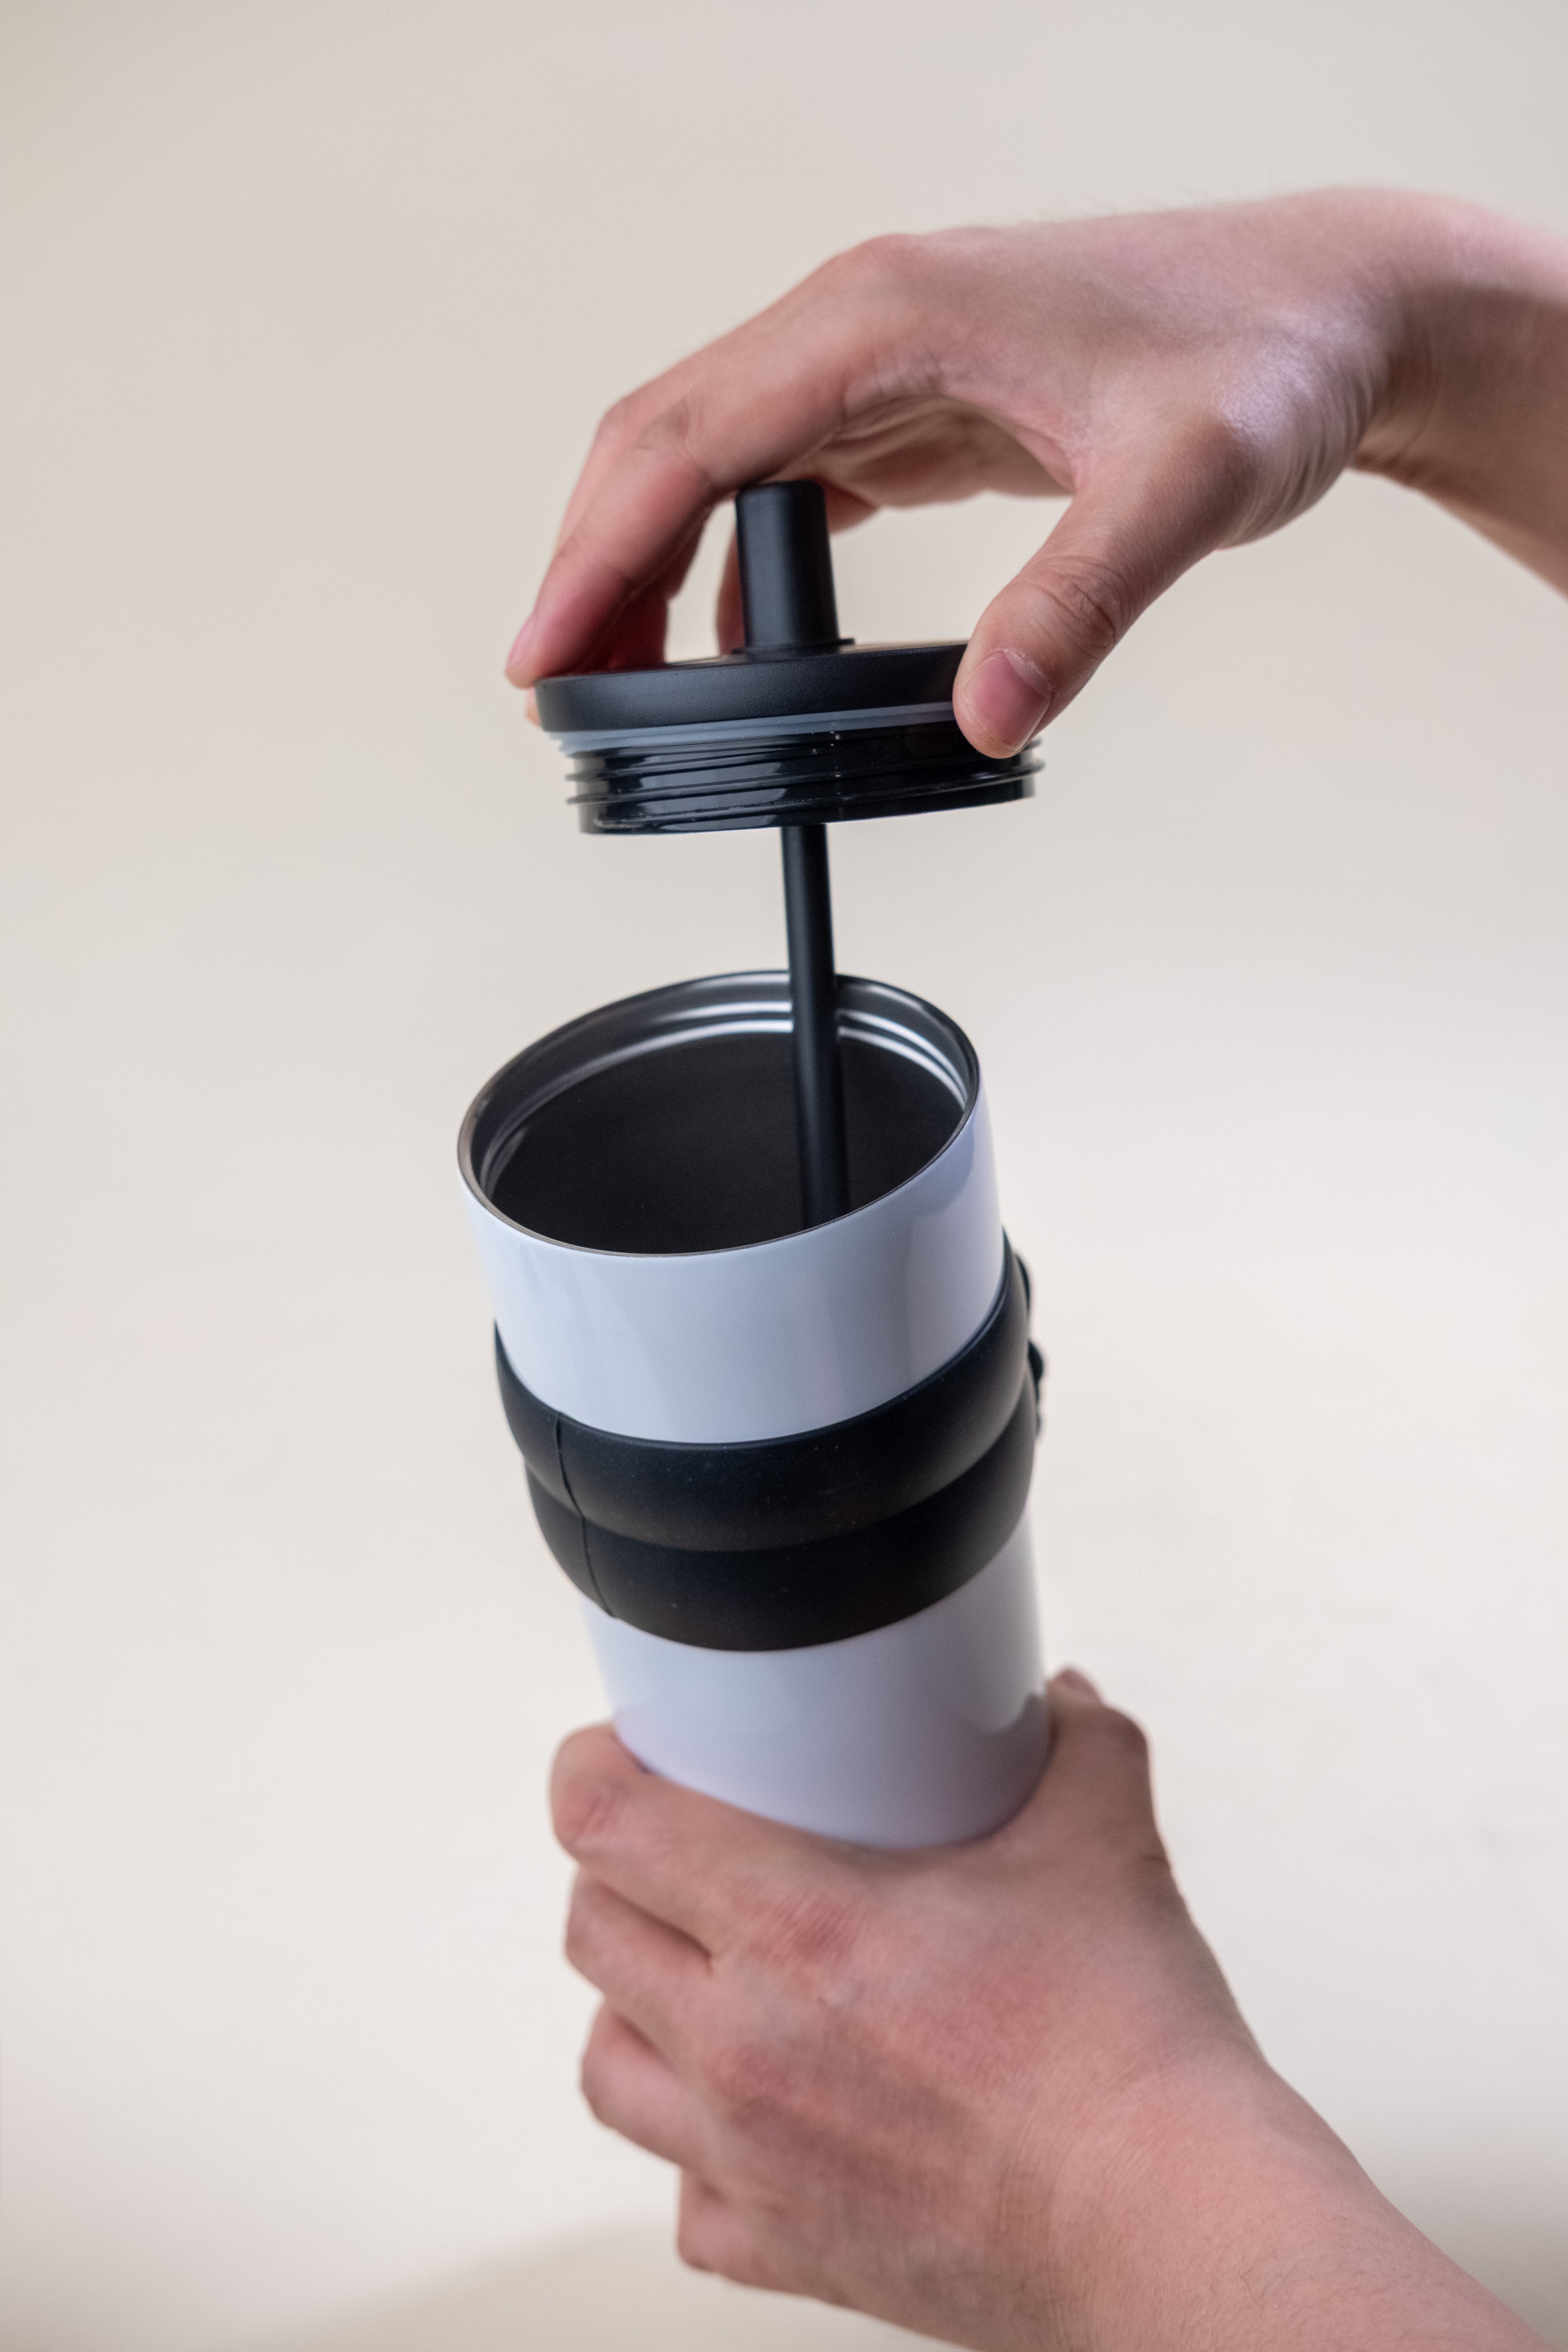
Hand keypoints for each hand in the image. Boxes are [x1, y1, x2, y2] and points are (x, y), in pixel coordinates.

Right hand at [508, 192, 1567, 756]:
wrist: (1337, 310)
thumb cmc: (1265, 357)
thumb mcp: (1186, 487)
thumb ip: (1080, 603)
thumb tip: (986, 720)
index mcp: (887, 316)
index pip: (687, 440)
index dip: (597, 553)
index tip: (540, 652)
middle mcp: (864, 323)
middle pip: (669, 441)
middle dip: (594, 563)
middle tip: (554, 689)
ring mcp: (884, 361)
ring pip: (715, 458)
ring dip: (654, 562)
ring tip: (619, 679)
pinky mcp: (918, 404)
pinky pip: (788, 479)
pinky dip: (738, 558)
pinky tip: (739, 642)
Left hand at [552, 1671, 1543, 2349]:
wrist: (1168, 2218)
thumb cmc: (1128, 2051)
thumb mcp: (1106, 1838)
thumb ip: (1077, 1743)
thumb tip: (1056, 1700)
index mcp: (798, 1930)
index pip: (608, 1824)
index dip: (592, 1769)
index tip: (615, 1751)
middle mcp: (747, 2047)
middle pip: (591, 1932)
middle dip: (618, 1874)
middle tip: (676, 1849)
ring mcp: (754, 2158)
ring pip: (606, 2066)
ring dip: (634, 2009)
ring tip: (695, 1978)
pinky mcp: (789, 2249)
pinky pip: (686, 2201)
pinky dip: (700, 2153)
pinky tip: (755, 2116)